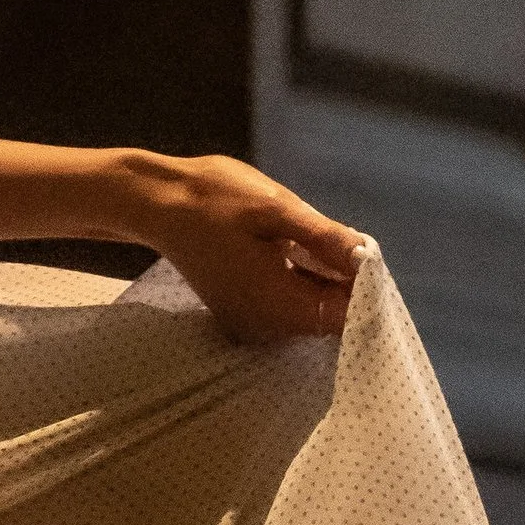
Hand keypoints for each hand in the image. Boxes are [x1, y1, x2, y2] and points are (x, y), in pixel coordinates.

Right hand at [138, 156, 362, 344]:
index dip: (366, 290)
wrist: (156, 203)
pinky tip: (297, 253)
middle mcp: (267, 325)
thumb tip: (368, 259)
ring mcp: (252, 322)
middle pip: (329, 318)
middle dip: (347, 285)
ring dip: (325, 283)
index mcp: (279, 303)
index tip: (368, 256)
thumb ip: (324, 239)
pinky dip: (302, 284)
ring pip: (309, 312)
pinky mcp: (243, 312)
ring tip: (320, 242)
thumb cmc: (215, 199)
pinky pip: (287, 307)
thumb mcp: (276, 209)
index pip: (345, 316)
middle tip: (345, 242)